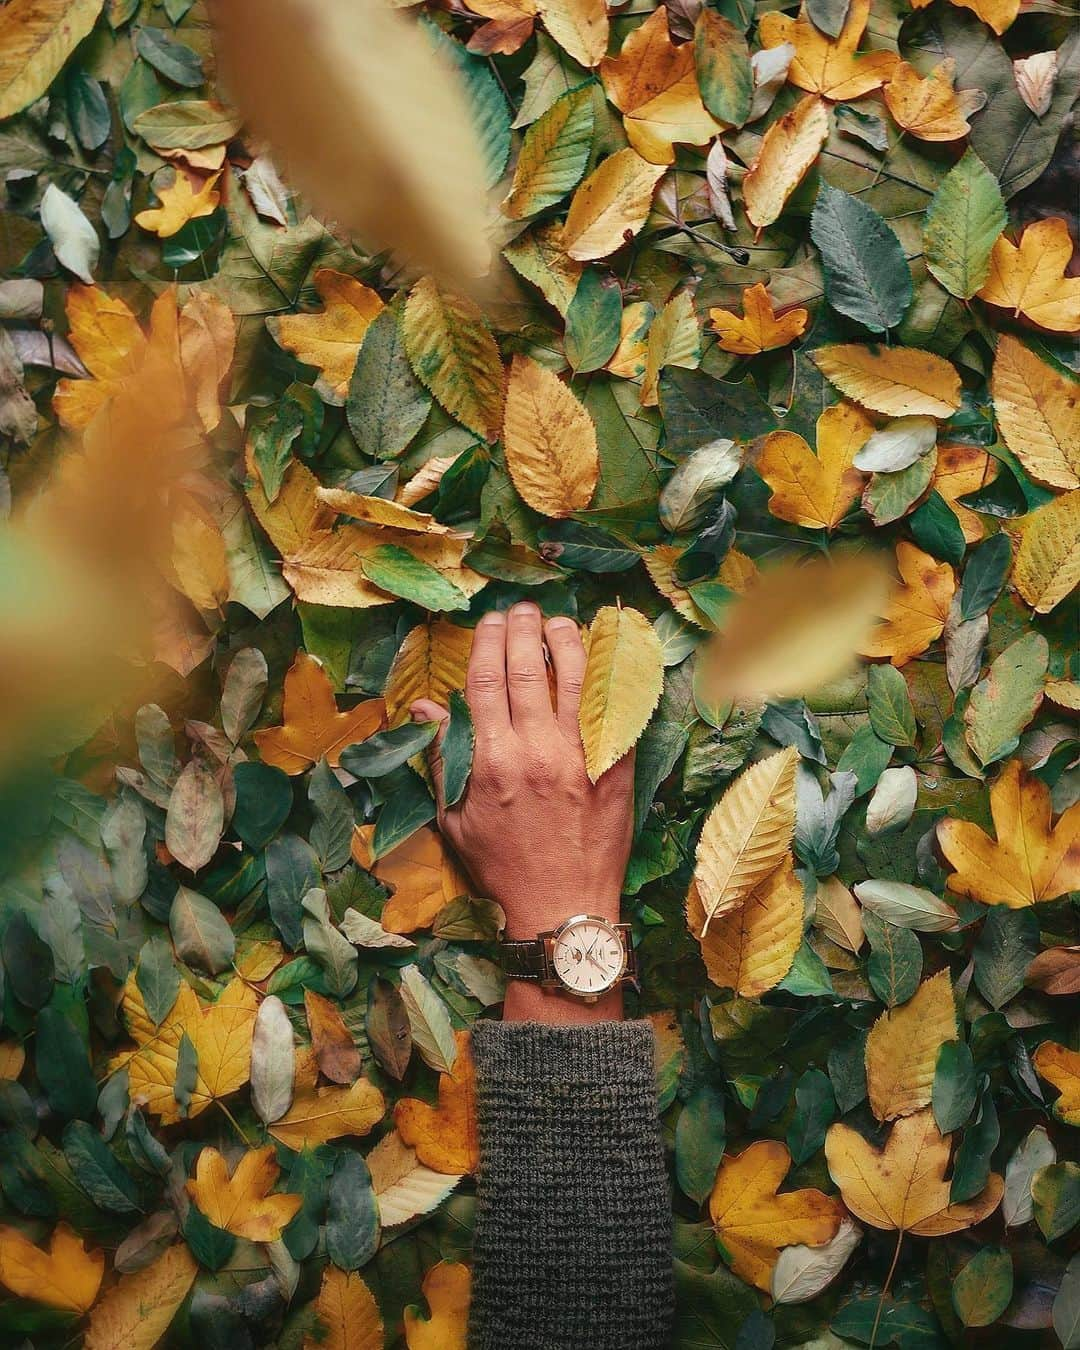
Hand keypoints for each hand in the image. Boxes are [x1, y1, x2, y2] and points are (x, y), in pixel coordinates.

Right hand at [411, 602, 634, 1022]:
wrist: (563, 907)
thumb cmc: (502, 867)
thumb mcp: (455, 819)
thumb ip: (442, 758)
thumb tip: (425, 709)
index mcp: (492, 761)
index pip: (485, 681)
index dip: (486, 642)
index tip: (489, 621)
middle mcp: (537, 749)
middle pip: (528, 668)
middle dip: (523, 628)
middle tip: (522, 610)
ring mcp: (581, 756)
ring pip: (576, 678)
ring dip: (566, 640)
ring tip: (559, 621)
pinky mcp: (615, 767)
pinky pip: (614, 710)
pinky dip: (608, 677)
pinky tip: (603, 657)